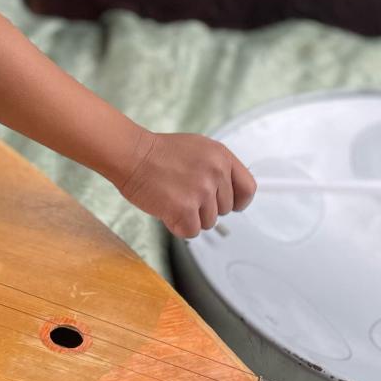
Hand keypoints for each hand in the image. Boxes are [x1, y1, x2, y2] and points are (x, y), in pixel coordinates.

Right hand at [115, 130, 256, 238]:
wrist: (132, 154)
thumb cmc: (159, 153)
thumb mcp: (198, 149)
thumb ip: (217, 168)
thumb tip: (229, 194)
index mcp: (222, 156)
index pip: (248, 189)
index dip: (238, 201)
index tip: (228, 205)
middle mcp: (216, 173)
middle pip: (224, 210)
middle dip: (205, 208)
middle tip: (183, 193)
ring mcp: (201, 191)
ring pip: (208, 223)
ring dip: (190, 217)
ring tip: (173, 198)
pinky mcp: (185, 209)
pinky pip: (192, 231)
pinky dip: (178, 226)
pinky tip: (167, 209)